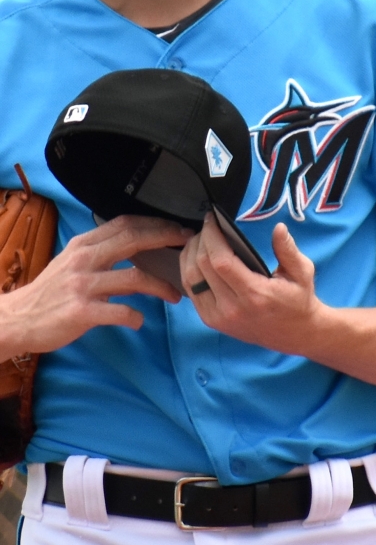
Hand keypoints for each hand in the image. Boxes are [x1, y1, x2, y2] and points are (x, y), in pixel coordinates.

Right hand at [0, 215, 188, 361]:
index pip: (124, 224)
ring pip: (134, 278)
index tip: (177, 228)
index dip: (154, 223)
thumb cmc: (51, 293)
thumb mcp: (72, 262)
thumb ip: (99, 251)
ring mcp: (83, 285)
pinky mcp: (82, 311)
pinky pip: (121, 312)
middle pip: (133, 240)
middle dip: (165, 239)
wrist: (18, 319)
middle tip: (188, 246)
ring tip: (176, 295)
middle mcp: (84, 260)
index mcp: (83, 245)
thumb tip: (135, 244)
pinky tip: (139, 321)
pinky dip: (136, 317)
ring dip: (161, 286)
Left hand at [181, 216, 321, 352]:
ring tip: (199, 239)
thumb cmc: (298, 300)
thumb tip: (279, 228)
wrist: (294, 334)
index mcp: (255, 294)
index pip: (221, 261)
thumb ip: (288, 250)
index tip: (212, 220)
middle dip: (199, 241)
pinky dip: (189, 271)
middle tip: (206, 226)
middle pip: (201, 267)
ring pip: (190, 279)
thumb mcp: (303, 272)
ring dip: (190, 254)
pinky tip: (197, 258)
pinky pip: (191, 291)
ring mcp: (219, 317)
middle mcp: (232, 308)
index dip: (211, 237)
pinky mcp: (211, 321)